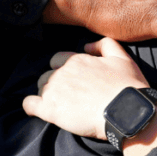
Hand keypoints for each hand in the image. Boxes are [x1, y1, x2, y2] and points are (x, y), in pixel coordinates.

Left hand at [23, 38, 149, 139]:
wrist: (126, 111)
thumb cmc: (127, 85)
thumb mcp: (122, 57)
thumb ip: (105, 44)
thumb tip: (87, 46)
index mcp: (76, 60)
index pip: (57, 60)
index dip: (62, 68)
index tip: (71, 79)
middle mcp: (62, 73)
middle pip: (46, 75)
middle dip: (54, 83)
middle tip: (67, 95)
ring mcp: (54, 91)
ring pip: (40, 89)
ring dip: (46, 95)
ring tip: (60, 105)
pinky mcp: (50, 110)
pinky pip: (29, 105)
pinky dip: (30, 106)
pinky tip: (37, 110)